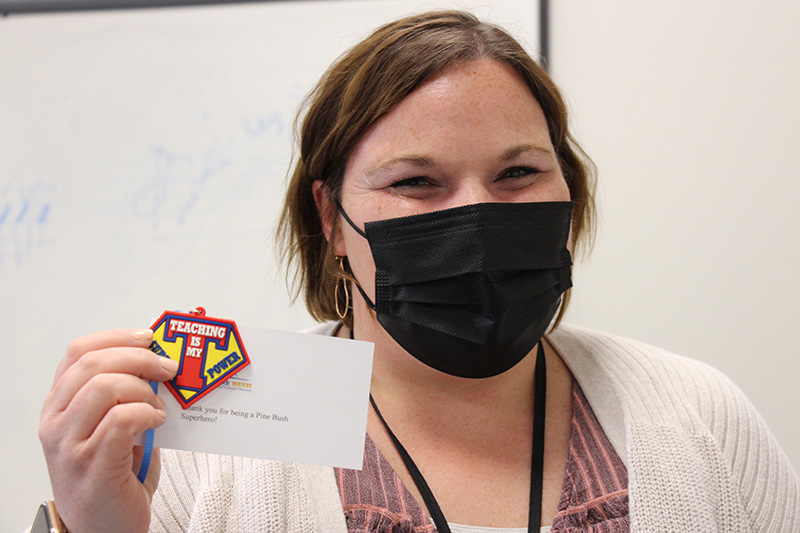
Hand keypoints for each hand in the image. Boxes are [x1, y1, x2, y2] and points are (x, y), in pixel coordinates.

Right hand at [39, 329, 178, 532]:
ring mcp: (70, 445)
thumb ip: (124, 394)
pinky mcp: (93, 464)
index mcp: (59, 405)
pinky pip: (122, 420)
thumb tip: (159, 361)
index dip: (117, 337)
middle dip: (140, 358)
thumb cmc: (113, 476)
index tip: (149, 338)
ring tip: (159, 407)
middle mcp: (57, 422)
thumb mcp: (111, 426)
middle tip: (168, 368)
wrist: (104, 530)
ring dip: (144, 390)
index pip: (78, 352)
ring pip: (106, 388)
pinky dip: (147, 413)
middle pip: (94, 364)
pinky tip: (157, 422)